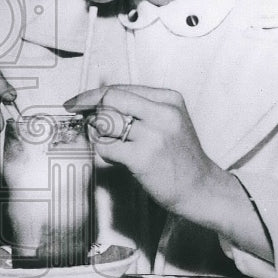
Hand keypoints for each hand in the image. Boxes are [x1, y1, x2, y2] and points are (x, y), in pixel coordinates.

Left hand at [64, 84, 226, 218]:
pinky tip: (119, 159)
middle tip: (86, 122)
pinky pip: (106, 147)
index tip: (75, 103)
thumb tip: (97, 102)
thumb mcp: (169, 121)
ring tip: (114, 145)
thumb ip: (139, 108)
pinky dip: (105, 153)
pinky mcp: (144, 157)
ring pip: (105, 122)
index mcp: (169, 98)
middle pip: (109, 99)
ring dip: (100, 135)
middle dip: (91, 110)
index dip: (92, 95)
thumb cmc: (180, 157)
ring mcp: (154, 135)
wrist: (202, 189)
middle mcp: (163, 113)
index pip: (119, 88)